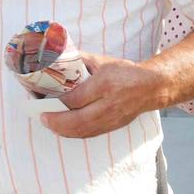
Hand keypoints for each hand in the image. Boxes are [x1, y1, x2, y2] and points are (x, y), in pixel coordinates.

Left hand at [42, 53, 158, 138]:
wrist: (152, 87)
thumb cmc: (126, 72)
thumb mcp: (103, 61)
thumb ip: (81, 61)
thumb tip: (60, 60)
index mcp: (105, 84)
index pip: (76, 99)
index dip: (58, 103)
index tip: (43, 101)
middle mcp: (108, 104)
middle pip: (78, 120)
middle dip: (56, 121)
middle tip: (42, 117)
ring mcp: (112, 118)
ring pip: (83, 130)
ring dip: (63, 130)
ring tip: (49, 124)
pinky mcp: (113, 126)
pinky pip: (90, 133)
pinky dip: (74, 133)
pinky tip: (64, 130)